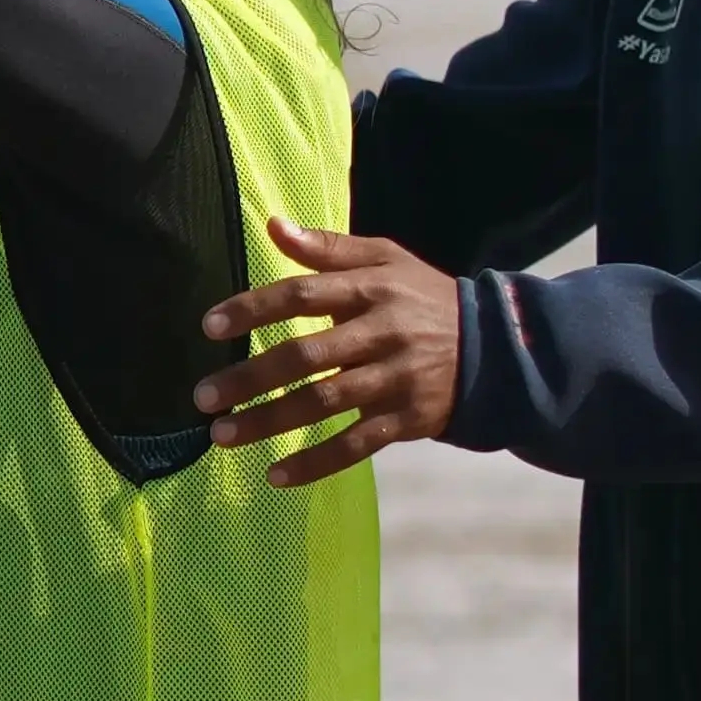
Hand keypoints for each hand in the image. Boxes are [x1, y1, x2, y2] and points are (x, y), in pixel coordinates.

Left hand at [193, 221, 462, 486]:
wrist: (497, 347)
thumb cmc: (424, 299)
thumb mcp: (386, 260)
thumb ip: (328, 247)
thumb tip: (274, 225)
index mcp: (371, 290)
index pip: (303, 295)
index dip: (254, 309)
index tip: (210, 327)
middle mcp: (381, 334)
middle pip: (308, 356)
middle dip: (252, 378)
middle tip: (204, 396)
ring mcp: (395, 380)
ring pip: (325, 404)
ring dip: (271, 422)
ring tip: (222, 435)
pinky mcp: (407, 420)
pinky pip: (356, 446)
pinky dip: (316, 463)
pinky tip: (276, 475)